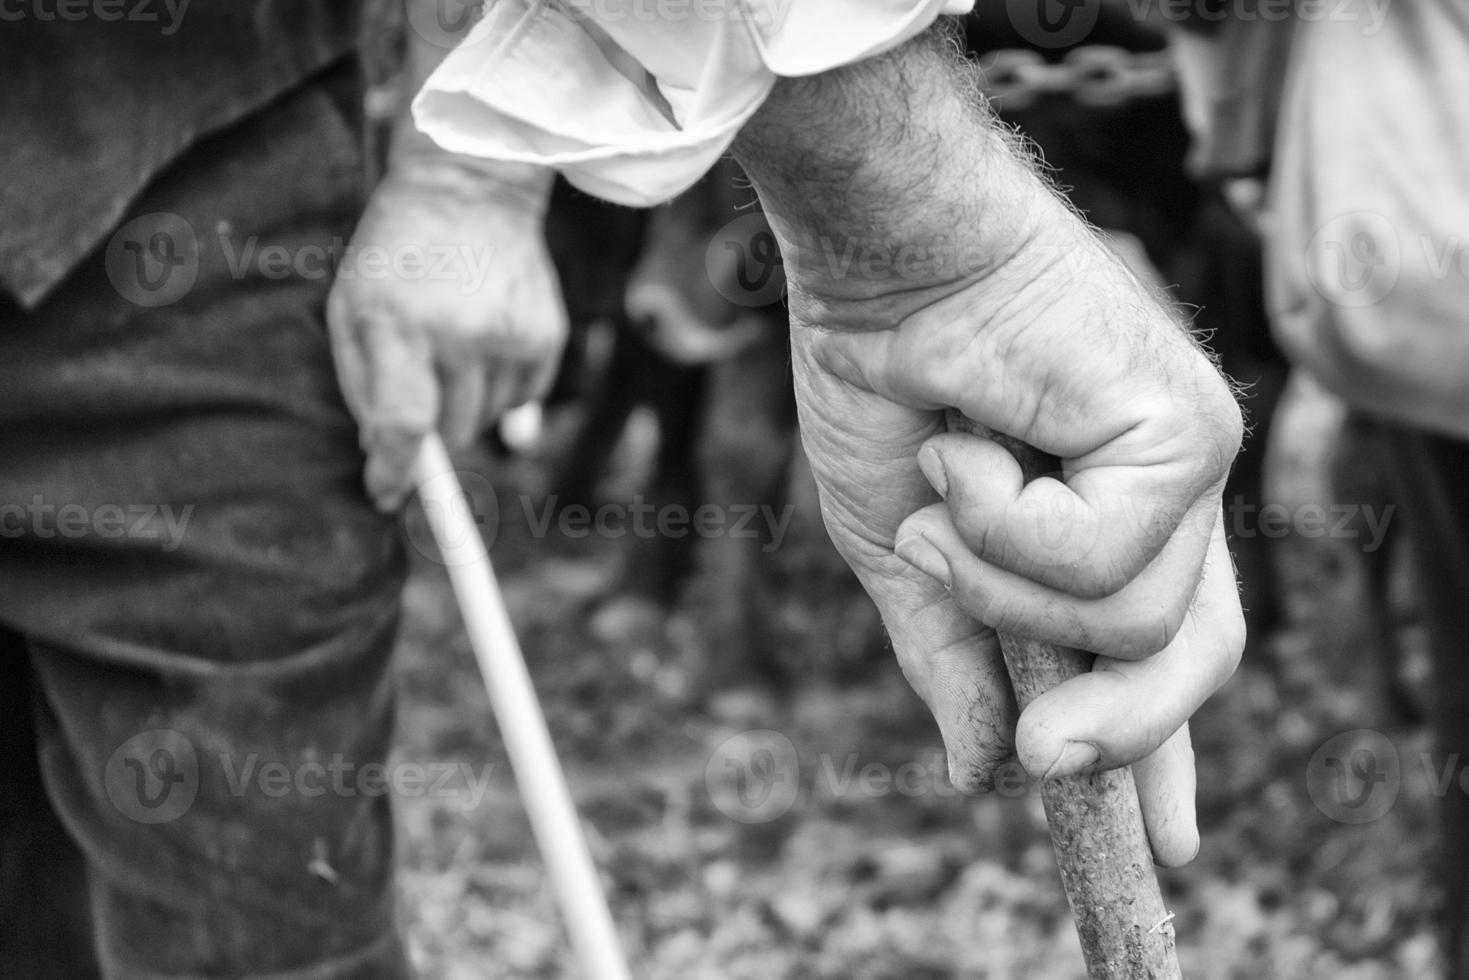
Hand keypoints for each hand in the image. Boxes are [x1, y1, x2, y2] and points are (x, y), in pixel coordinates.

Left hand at [327, 158, 565, 509]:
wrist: (469, 188)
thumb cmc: (394, 257)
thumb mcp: (351, 308)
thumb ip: (364, 390)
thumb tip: (399, 466)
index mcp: (398, 321)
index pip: (405, 423)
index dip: (396, 470)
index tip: (386, 492)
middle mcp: (461, 331)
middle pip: (450, 432)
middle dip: (430, 427)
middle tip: (420, 384)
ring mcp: (510, 334)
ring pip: (488, 421)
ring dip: (466, 406)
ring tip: (452, 348)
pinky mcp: (547, 334)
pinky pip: (524, 400)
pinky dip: (502, 391)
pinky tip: (486, 344)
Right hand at [735, 28, 1243, 865]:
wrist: (879, 260)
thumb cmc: (884, 382)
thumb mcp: (901, 551)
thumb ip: (950, 657)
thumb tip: (977, 773)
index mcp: (1101, 526)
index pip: (1158, 658)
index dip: (1160, 751)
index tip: (1170, 841)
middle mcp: (1160, 499)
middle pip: (1196, 659)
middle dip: (1122, 729)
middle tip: (1041, 755)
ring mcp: (1183, 464)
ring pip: (1133, 625)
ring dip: (1003, 580)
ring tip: (948, 482)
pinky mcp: (1186, 430)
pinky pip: (1107, 561)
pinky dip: (1006, 521)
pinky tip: (974, 442)